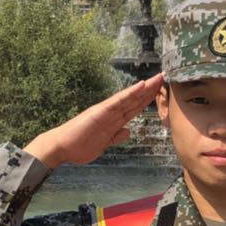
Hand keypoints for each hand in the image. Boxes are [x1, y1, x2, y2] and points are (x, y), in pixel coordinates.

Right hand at [23, 74, 162, 169]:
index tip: (159, 92)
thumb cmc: (79, 145)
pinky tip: (141, 85)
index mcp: (113, 121)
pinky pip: (118, 101)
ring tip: (157, 78)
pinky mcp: (100, 112)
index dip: (146, 100)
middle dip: (150, 90)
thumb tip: (127, 131)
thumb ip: (115, 137)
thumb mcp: (103, 144)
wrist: (62, 147)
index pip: (133, 108)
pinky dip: (130, 93)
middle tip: (164, 78)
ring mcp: (106, 111)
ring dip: (144, 88)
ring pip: (130, 97)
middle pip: (135, 100)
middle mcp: (111, 113)